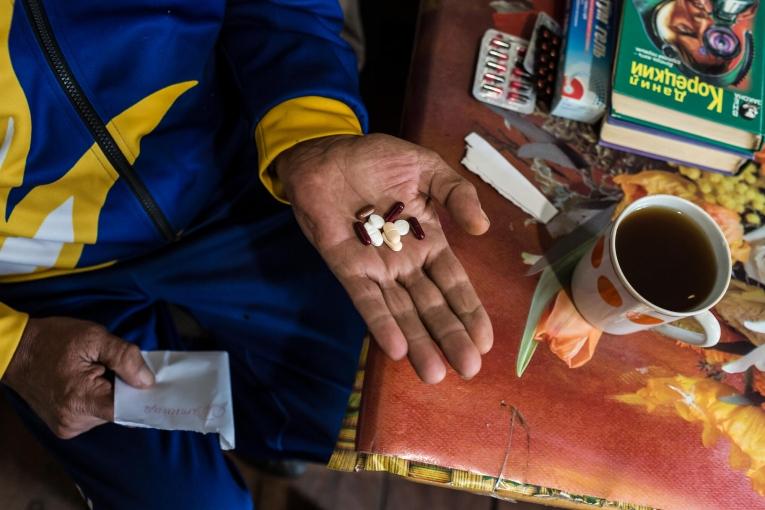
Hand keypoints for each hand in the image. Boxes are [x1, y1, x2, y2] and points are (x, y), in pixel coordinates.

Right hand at [2, 317, 154, 438]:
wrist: (15, 351)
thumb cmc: (54, 340)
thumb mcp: (94, 338)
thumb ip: (125, 358)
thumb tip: (148, 381)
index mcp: (81, 401)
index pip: (127, 411)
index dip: (143, 397)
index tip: (157, 385)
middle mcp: (74, 421)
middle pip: (118, 411)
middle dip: (125, 390)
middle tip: (119, 367)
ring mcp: (67, 427)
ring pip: (107, 413)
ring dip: (111, 394)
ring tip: (99, 372)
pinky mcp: (63, 426)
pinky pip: (93, 414)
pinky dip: (99, 399)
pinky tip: (90, 382)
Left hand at [275, 134, 492, 382]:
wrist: (326, 151)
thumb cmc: (377, 160)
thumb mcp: (427, 169)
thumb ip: (457, 194)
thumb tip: (482, 229)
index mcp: (427, 241)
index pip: (453, 283)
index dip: (469, 311)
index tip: (485, 341)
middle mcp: (404, 262)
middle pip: (431, 306)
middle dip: (450, 336)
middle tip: (469, 369)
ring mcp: (375, 267)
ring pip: (401, 311)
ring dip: (417, 341)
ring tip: (434, 372)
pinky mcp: (346, 266)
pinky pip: (365, 298)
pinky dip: (379, 322)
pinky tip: (395, 348)